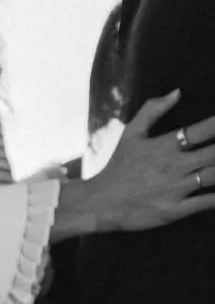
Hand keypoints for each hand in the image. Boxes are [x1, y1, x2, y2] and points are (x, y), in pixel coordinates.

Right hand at [55, 93, 214, 235]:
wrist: (99, 203)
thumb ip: (153, 110)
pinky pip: (205, 203)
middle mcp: (175, 165)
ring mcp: (176, 189)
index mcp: (167, 145)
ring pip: (213, 176)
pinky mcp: (174, 211)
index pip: (204, 129)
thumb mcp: (131, 134)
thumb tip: (177, 92)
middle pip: (214, 153)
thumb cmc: (117, 168)